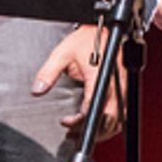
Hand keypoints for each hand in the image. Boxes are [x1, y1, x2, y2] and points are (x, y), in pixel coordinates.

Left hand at [31, 23, 123, 138]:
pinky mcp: (123, 89)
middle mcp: (115, 85)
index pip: (92, 108)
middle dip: (92, 131)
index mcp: (100, 77)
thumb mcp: (62, 53)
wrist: (103, 29)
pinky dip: (110, 122)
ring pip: (118, 120)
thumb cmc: (87, 39)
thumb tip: (38, 89)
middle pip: (109, 120)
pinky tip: (97, 122)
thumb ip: (48, 72)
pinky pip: (120, 112)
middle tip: (74, 132)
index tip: (66, 122)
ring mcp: (121, 88)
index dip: (79, 120)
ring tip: (83, 131)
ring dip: (103, 130)